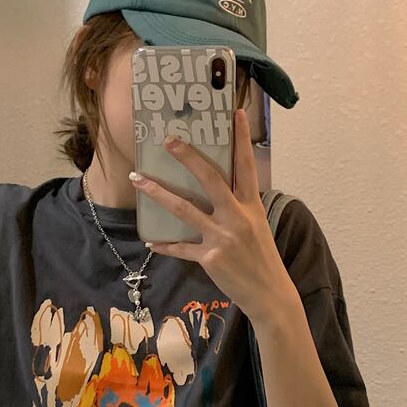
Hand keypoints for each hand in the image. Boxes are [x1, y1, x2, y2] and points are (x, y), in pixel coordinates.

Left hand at [129, 108, 292, 322]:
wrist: (269, 294)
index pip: (246, 166)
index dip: (242, 138)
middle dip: (188, 157)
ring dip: (158, 192)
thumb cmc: (262, 258)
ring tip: (138, 180)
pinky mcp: (210, 258)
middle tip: (168, 140)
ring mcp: (222, 237)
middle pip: (210, 179)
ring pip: (184, 209)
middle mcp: (237, 217)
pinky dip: (165, 246)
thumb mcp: (258, 226)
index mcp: (252, 206)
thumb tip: (219, 190)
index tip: (236, 112)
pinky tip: (151, 243)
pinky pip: (181, 248)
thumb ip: (240, 207)